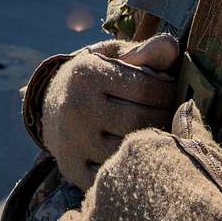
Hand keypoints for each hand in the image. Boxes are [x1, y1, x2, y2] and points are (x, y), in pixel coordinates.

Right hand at [40, 33, 179, 190]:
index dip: (167, 91)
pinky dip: (131, 164)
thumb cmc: (94, 76)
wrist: (49, 106)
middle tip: (171, 114)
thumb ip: (144, 52)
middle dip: (164, 117)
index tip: (170, 91)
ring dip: (152, 142)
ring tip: (158, 130)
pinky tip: (136, 151)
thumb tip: (172, 47)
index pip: (146, 88)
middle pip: (140, 120)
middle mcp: (76, 108)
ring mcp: (72, 142)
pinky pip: (115, 173)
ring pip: (130, 149)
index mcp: (87, 74)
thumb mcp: (112, 55)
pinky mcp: (72, 168)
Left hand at [53, 101, 221, 220]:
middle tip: (152, 220)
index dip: (150, 176)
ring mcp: (95, 204)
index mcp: (139, 147)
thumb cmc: (217, 212)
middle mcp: (111, 169)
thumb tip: (186, 105)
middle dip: (127, 197)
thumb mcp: (211, 163)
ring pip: (92, 206)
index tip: (164, 193)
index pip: (135, 157)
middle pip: (112, 180)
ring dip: (107, 218)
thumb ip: (192, 133)